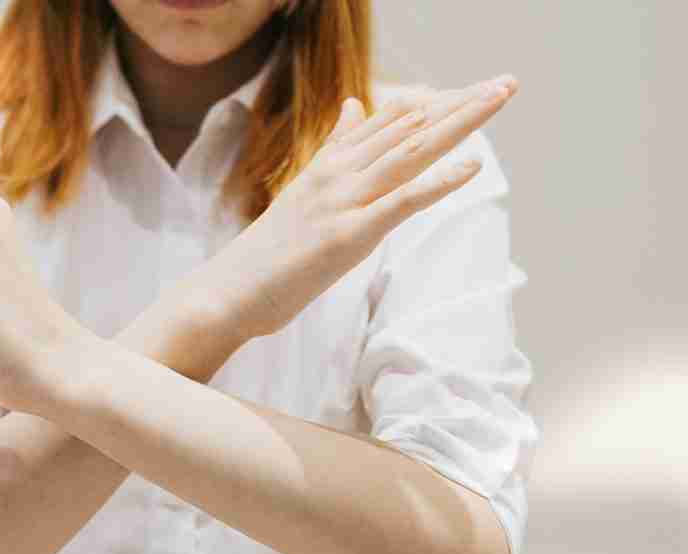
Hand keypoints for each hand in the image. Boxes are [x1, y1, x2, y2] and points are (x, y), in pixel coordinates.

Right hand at [180, 74, 518, 341]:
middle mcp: (337, 174)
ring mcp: (342, 202)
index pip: (389, 122)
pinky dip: (437, 183)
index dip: (435, 105)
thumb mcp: (302, 194)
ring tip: (498, 99)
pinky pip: (399, 203)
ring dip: (459, 125)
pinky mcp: (346, 235)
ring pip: (410, 154)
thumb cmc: (265, 254)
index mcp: (328, 165)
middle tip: (505, 83)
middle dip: (459, 105)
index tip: (473, 88)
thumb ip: (331, 152)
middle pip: (408, 130)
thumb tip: (351, 108)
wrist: (228, 290)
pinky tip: (472, 165)